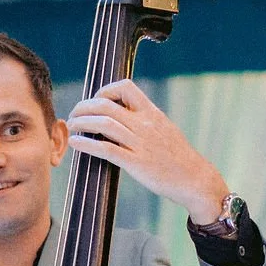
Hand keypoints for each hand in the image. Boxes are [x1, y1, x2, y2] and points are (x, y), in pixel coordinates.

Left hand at [68, 79, 228, 224]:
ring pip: (103, 124)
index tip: (95, 100)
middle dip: (84, 107)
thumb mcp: (164, 129)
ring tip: (71, 127)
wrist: (194, 178)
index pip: (125, 87)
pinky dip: (87, 144)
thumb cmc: (178, 157)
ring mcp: (140, 144)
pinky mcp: (136, 163)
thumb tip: (124, 114)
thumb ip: (145, 120)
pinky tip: (75, 143)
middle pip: (106, 105)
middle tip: (74, 115)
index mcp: (152, 113)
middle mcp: (145, 124)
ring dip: (81, 123)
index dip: (104, 90)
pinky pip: (106, 149)